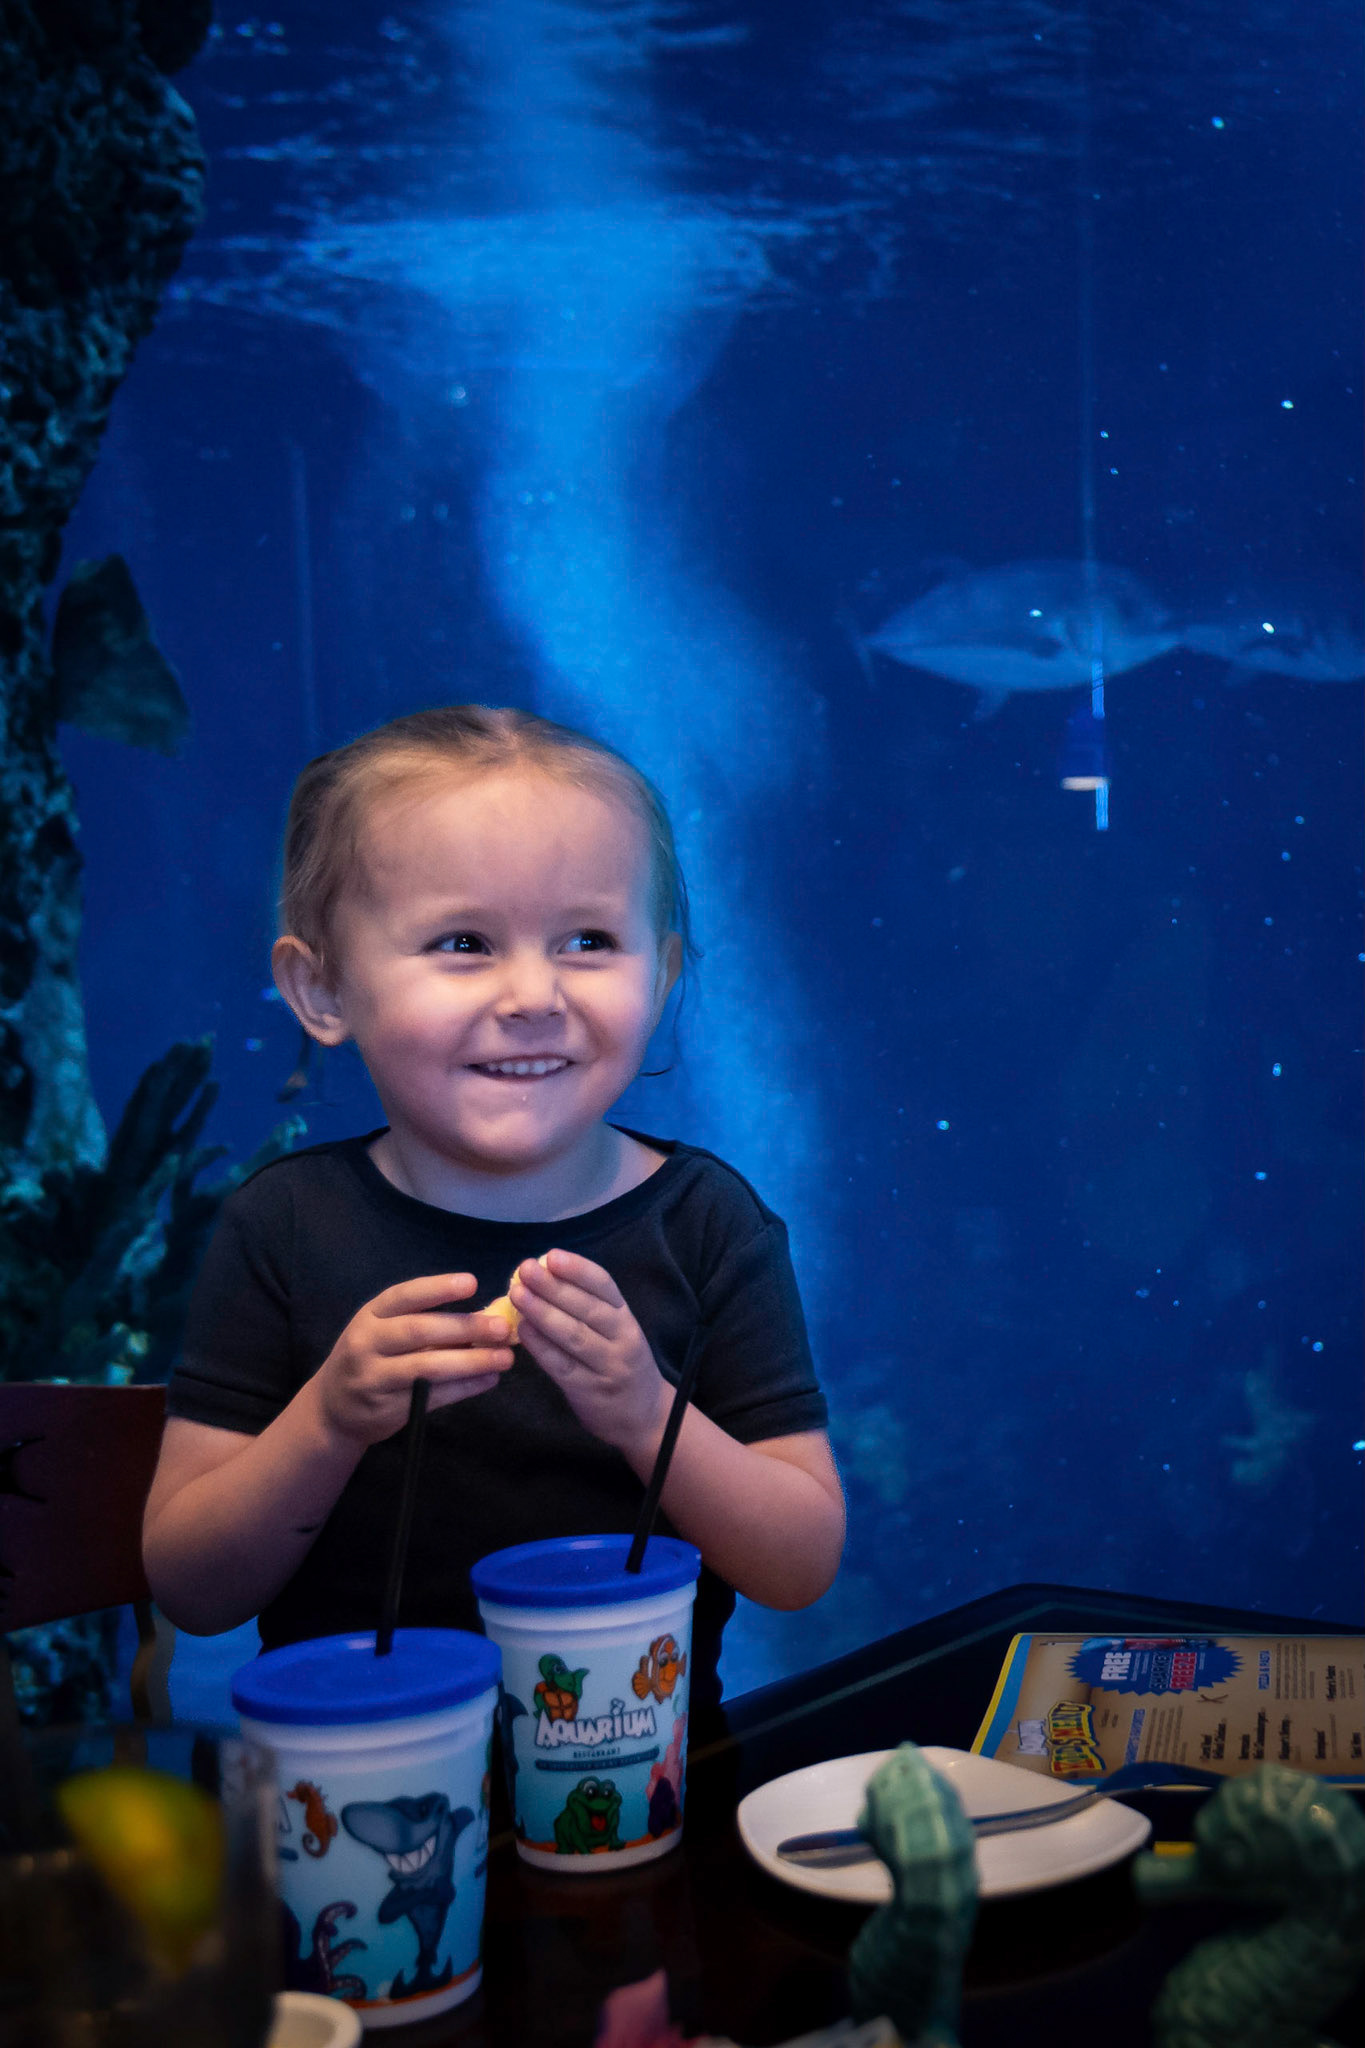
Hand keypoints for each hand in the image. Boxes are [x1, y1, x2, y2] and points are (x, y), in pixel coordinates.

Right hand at [316, 1272, 514, 1446]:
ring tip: (504, 1358)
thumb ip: (424, 1321)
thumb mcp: (382, 1331)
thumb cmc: (370, 1357)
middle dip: (464, 1328)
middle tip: (502, 1328)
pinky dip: (464, 1388)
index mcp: (370, 1316)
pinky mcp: (387, 1410)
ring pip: (427, 1368)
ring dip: (471, 1362)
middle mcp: (367, 1343)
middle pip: (418, 1331)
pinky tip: (488, 1379)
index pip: (404, 1296)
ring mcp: (374, 1378)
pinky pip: (432, 1397)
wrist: (333, 1407)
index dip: (437, 1288)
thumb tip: (486, 1315)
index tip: (472, 1283)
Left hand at [510, 1250, 668, 1453]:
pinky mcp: (588, 1391)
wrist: (642, 1415)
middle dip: (554, 1287)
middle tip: (525, 1270)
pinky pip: (561, 1365)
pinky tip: (522, 1330)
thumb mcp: (616, 1332)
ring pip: (574, 1336)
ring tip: (518, 1294)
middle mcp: (623, 1340)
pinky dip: (540, 1346)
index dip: (578, 1269)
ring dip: (543, 1313)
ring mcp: (607, 1367)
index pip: (605, 1287)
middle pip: (587, 1309)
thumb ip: (588, 1308)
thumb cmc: (620, 1363)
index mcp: (626, 1318)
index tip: (552, 1256)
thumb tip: (544, 1276)